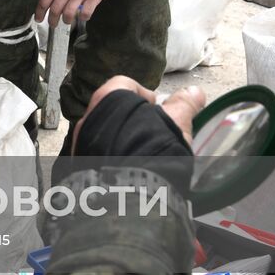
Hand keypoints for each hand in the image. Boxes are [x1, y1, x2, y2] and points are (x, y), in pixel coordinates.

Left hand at [36, 0, 106, 25]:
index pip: (44, 1)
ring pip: (68, 13)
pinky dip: (83, 17)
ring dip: (67, 20)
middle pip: (55, 10)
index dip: (40, 13)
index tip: (39, 18)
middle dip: (52, 20)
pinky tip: (82, 16)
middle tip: (53, 23)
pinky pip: (85, 13)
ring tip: (67, 20)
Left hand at [71, 76, 206, 154]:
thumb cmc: (152, 148)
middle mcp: (88, 115)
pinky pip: (96, 152)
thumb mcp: (176, 124)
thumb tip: (195, 91)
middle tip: (152, 133)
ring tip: (142, 152)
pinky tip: (127, 166)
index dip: (145, 95)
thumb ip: (184, 105)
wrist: (128, 189)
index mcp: (107, 97)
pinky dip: (111, 155)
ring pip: (104, 132)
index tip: (159, 110)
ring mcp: (81, 140)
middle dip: (133, 118)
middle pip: (113, 109)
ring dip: (122, 137)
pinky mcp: (80, 162)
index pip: (124, 84)